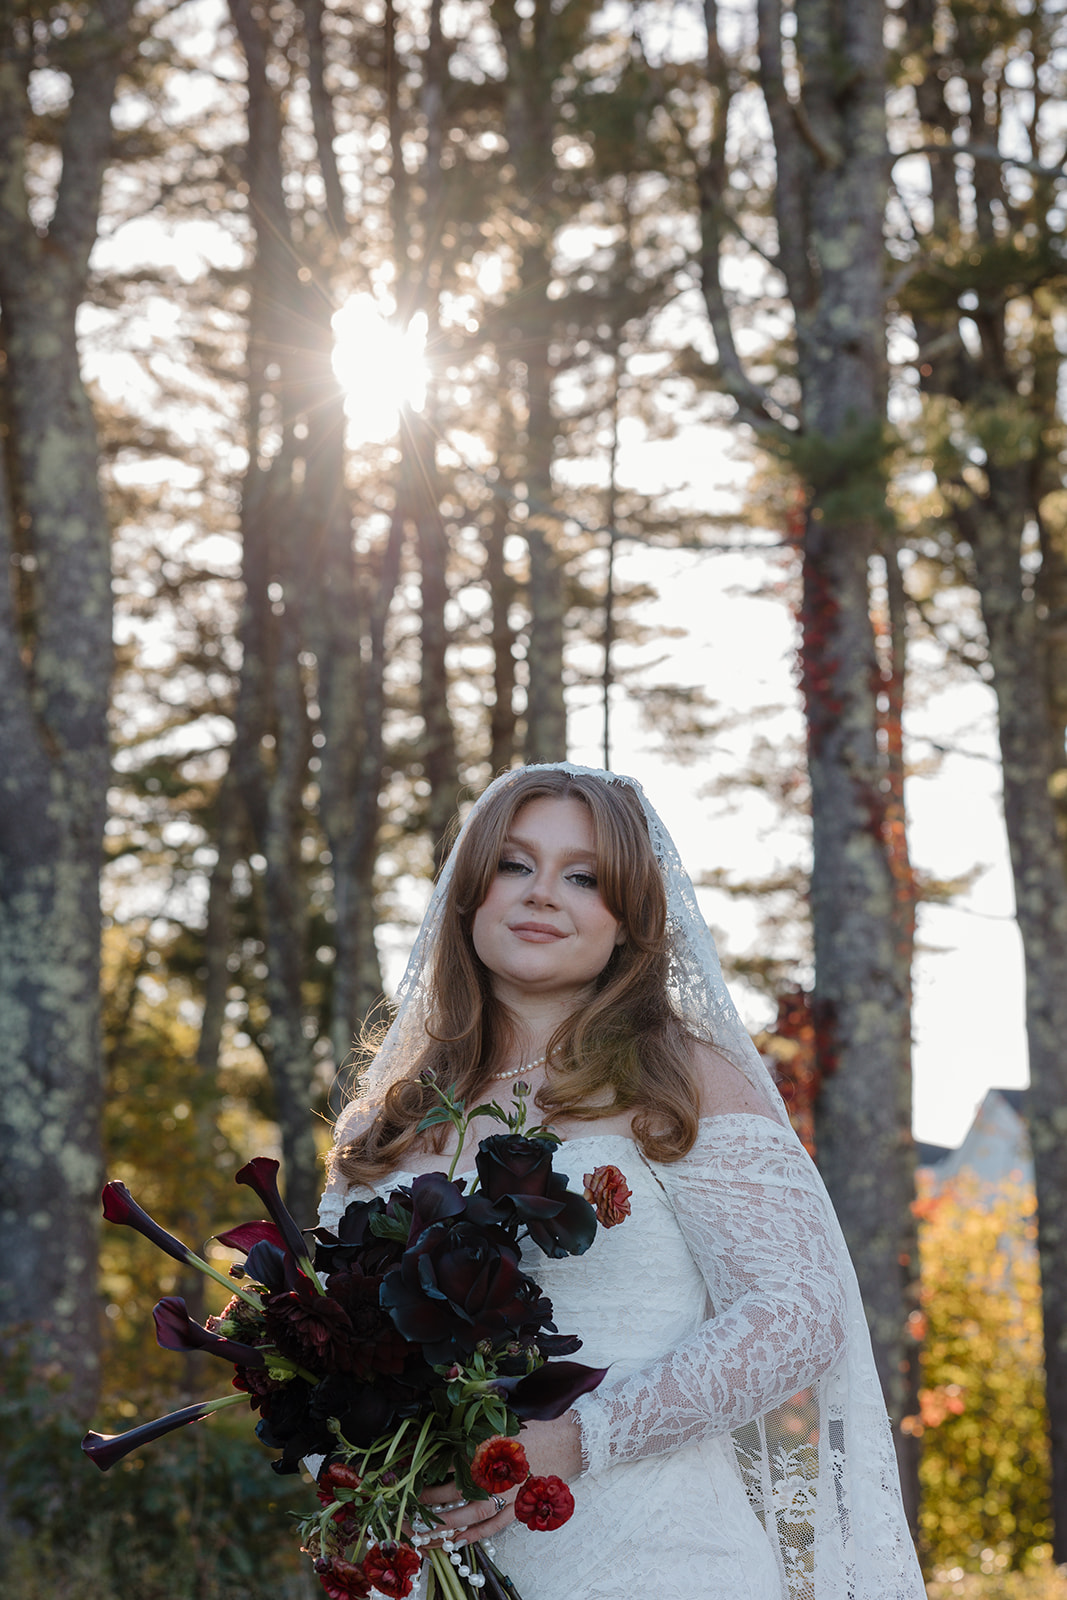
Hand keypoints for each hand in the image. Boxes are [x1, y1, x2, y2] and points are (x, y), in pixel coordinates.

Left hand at [415, 1411, 581, 1547]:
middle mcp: (495, 1472)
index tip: (410, 1472)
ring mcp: (508, 1493)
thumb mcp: (512, 1404)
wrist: (576, 1436)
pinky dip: (474, 1535)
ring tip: (425, 1528)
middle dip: (429, 1499)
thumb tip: (462, 1388)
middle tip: (411, 1503)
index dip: (427, 1468)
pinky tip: (458, 1540)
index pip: (448, 1460)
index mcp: (489, 1444)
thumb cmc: (544, 1416)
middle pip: (453, 1491)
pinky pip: (493, 1525)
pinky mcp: (520, 1505)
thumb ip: (484, 1400)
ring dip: (444, 1523)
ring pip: (469, 1514)